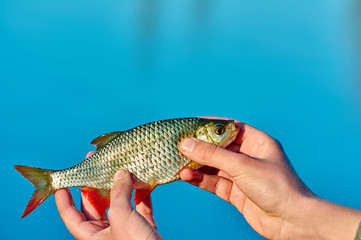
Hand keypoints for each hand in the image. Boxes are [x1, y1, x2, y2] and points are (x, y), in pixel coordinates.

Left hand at [55, 152, 161, 239]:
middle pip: (95, 205)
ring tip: (120, 168)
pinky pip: (140, 207)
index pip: (71, 216)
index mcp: (92, 236)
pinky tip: (143, 181)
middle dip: (95, 185)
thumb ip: (119, 194)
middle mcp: (106, 233)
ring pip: (119, 204)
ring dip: (121, 187)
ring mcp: (126, 230)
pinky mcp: (144, 227)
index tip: (62, 182)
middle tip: (95, 165)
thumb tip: (121, 174)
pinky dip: (141, 194)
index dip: (64, 199)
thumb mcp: (121, 217)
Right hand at [179, 117, 360, 238]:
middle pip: (220, 148)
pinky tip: (187, 176)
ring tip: (178, 162)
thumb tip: (187, 143)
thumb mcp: (242, 166)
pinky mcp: (237, 193)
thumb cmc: (276, 187)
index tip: (191, 123)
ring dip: (197, 165)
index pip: (231, 127)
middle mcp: (250, 157)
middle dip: (200, 147)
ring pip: (215, 166)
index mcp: (258, 143)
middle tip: (179, 145)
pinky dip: (201, 179)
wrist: (293, 222)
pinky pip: (215, 183)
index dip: (211, 125)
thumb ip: (213, 155)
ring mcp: (243, 176)